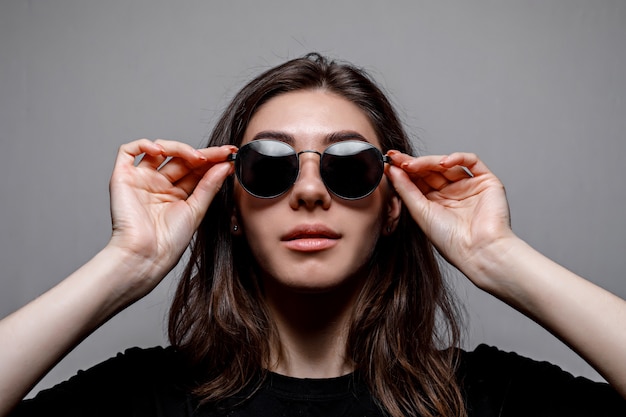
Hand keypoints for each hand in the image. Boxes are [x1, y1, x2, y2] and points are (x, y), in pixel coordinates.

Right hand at [107, 139, 233, 295]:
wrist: (146, 255)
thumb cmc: (169, 241)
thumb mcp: (196, 210)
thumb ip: (209, 185)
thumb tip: (226, 165)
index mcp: (177, 194)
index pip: (196, 169)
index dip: (212, 160)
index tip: (231, 154)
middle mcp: (159, 185)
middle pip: (181, 159)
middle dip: (203, 153)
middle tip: (221, 153)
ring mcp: (141, 180)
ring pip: (159, 150)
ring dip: (179, 147)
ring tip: (196, 157)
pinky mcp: (122, 177)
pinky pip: (128, 151)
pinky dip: (143, 145)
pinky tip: (161, 150)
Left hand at [385, 151, 512, 277]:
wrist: (478, 250)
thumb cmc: (450, 240)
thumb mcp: (420, 212)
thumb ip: (405, 189)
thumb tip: (391, 170)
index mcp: (435, 203)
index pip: (418, 180)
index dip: (404, 170)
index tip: (389, 162)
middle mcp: (452, 193)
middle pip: (430, 170)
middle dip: (413, 163)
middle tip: (397, 158)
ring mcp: (468, 186)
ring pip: (447, 164)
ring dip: (429, 161)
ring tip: (413, 164)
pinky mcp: (486, 181)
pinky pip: (472, 161)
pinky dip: (457, 157)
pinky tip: (443, 162)